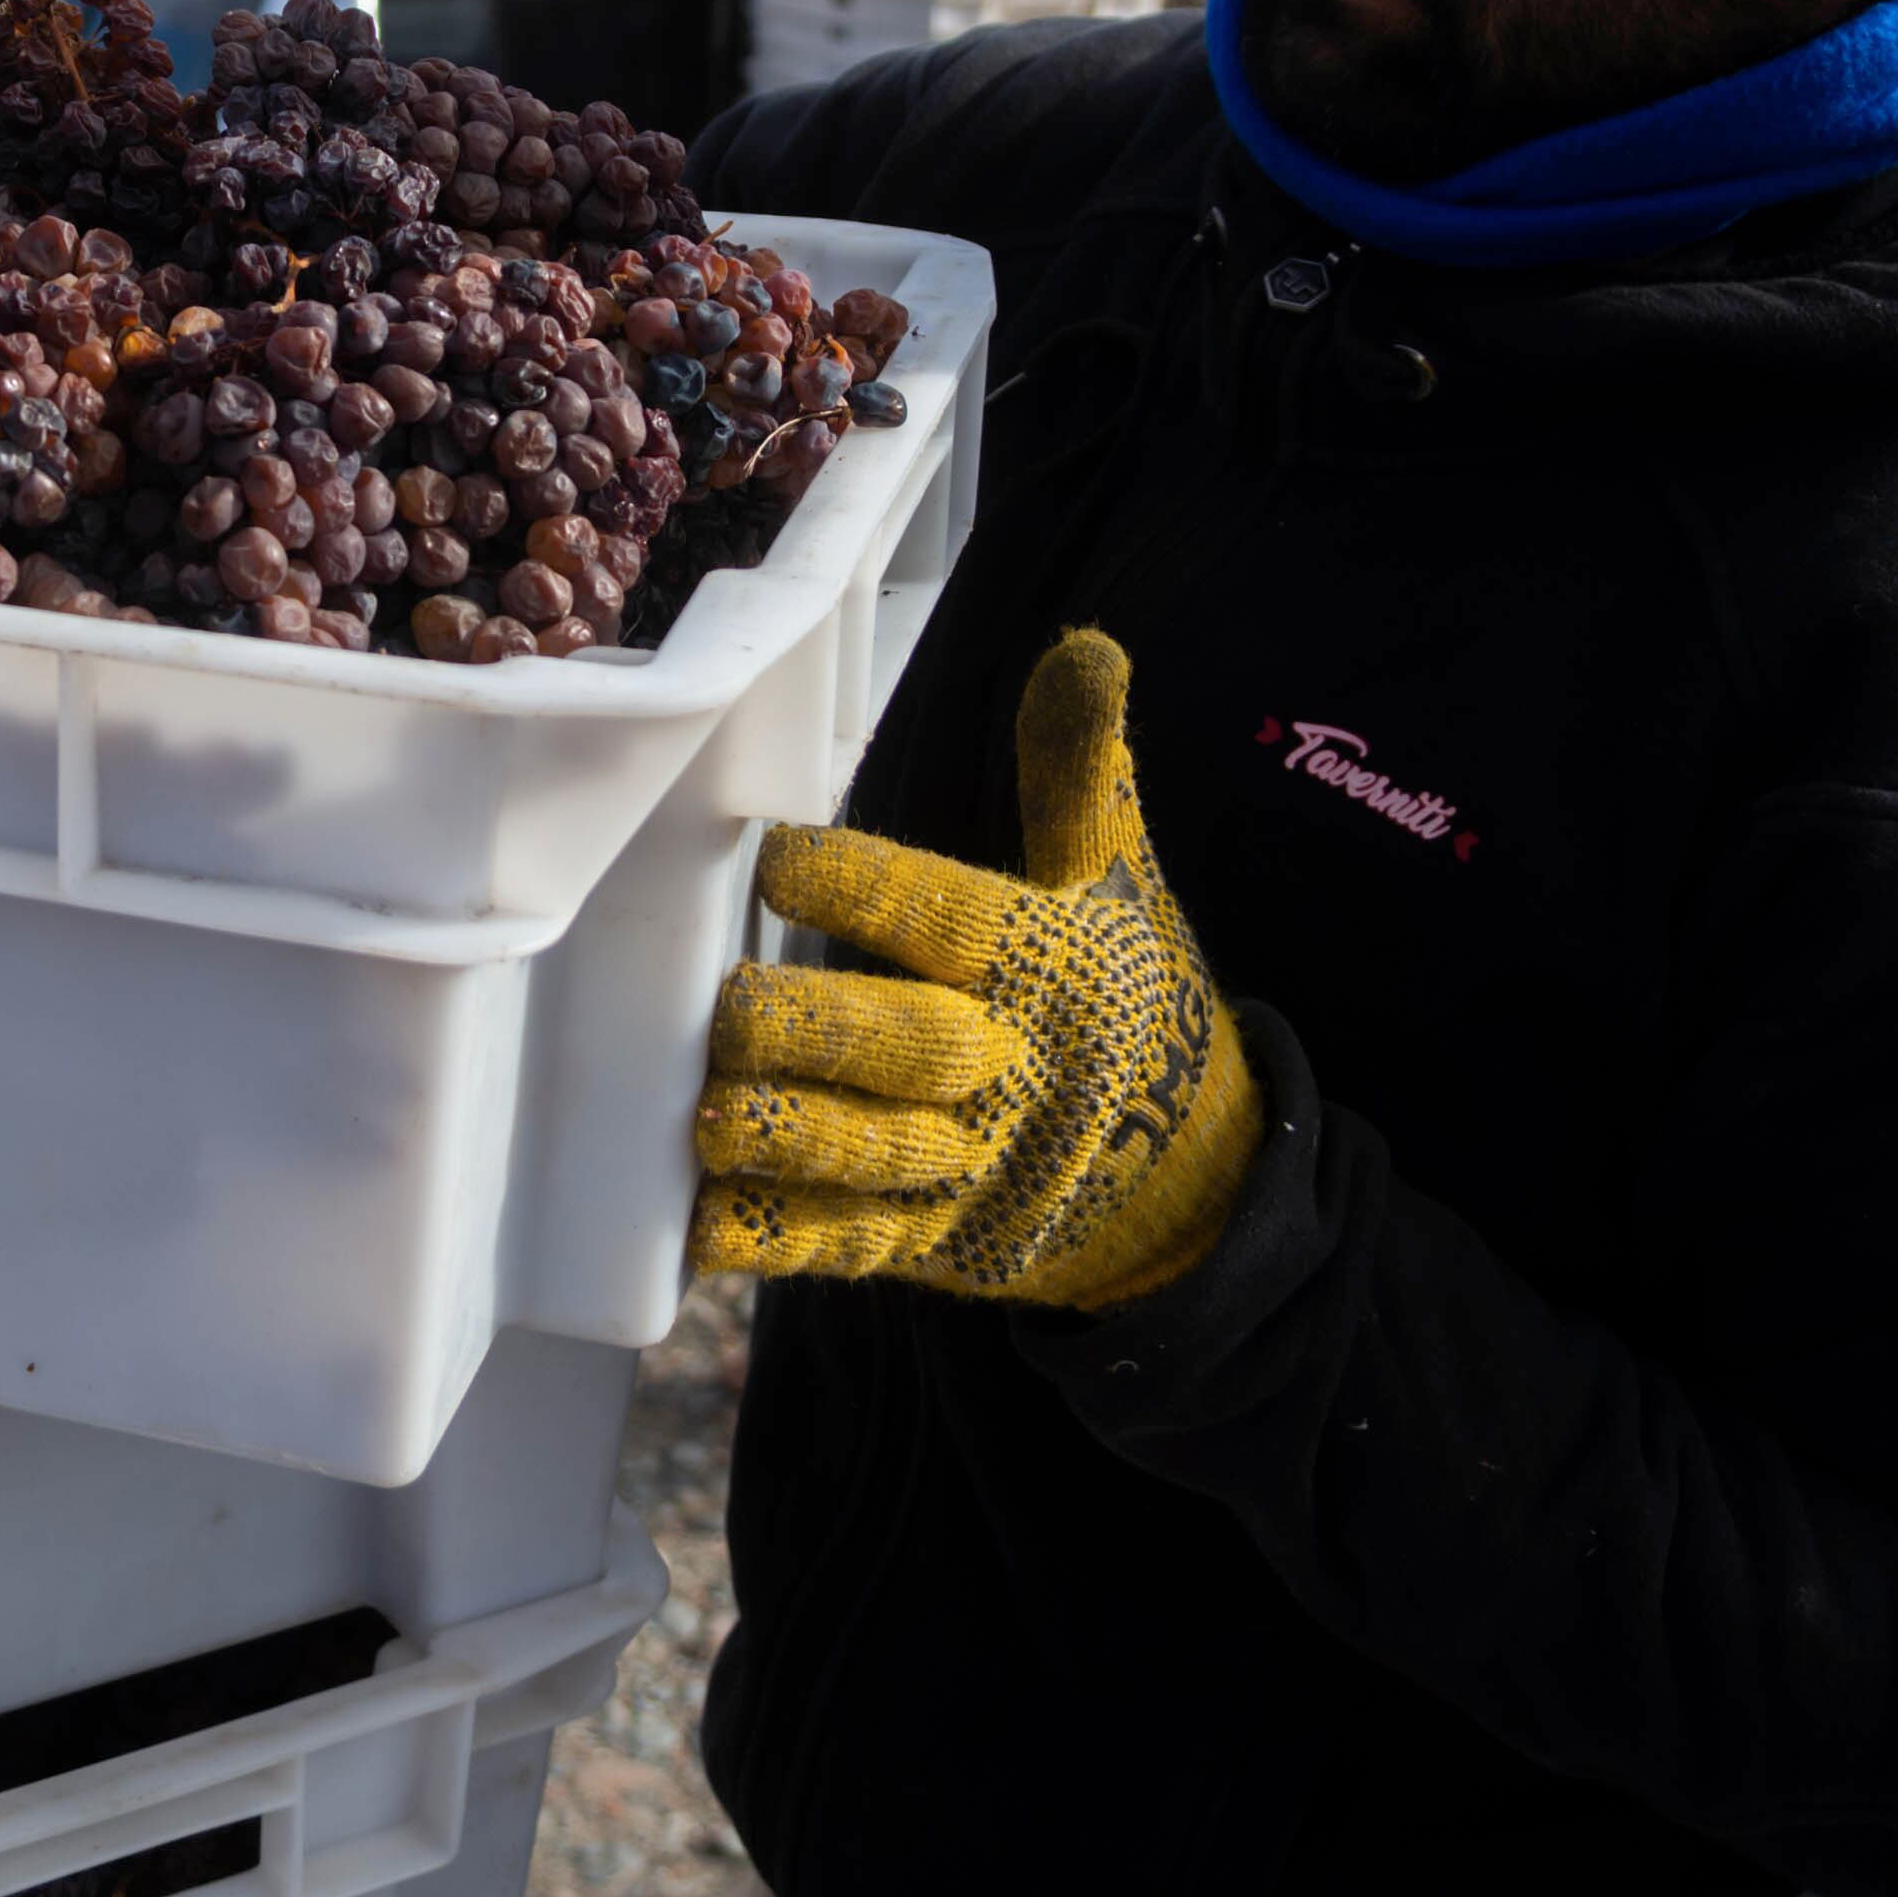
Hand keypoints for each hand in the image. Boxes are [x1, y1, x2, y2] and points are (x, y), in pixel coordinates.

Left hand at [690, 629, 1262, 1309]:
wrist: (1194, 1180)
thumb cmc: (1126, 1003)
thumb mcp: (1117, 886)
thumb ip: (1078, 777)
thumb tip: (1085, 650)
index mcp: (1040, 964)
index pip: (949, 918)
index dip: (866, 888)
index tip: (783, 856)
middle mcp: (1004, 1066)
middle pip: (910, 1047)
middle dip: (819, 1032)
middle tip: (732, 1006)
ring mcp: (968, 1165)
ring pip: (871, 1156)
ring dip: (788, 1139)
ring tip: (708, 1116)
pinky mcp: (932, 1241)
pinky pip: (848, 1246)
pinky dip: (774, 1237)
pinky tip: (703, 1221)